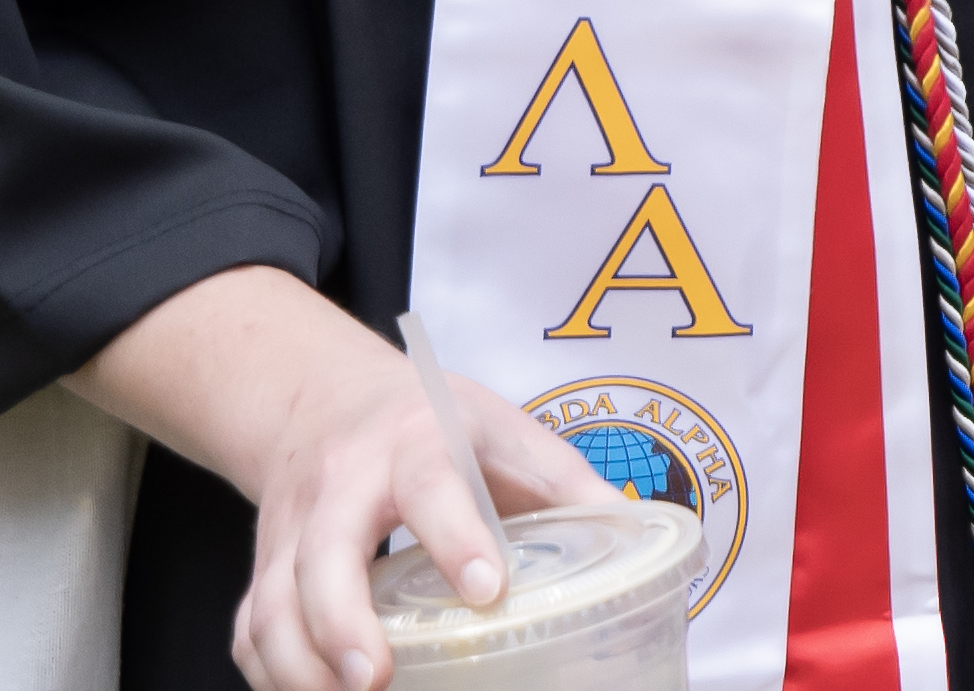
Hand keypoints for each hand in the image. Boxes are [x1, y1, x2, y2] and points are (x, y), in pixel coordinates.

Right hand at [78, 268, 616, 690]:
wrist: (322, 397)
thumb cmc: (431, 421)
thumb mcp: (504, 428)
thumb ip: (564, 480)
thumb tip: (639, 529)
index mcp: (416, 440)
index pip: (432, 486)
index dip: (458, 537)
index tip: (487, 592)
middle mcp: (342, 483)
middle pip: (323, 552)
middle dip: (342, 622)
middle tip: (375, 678)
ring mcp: (292, 527)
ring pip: (272, 600)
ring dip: (297, 663)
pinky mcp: (264, 565)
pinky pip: (248, 626)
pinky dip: (267, 670)